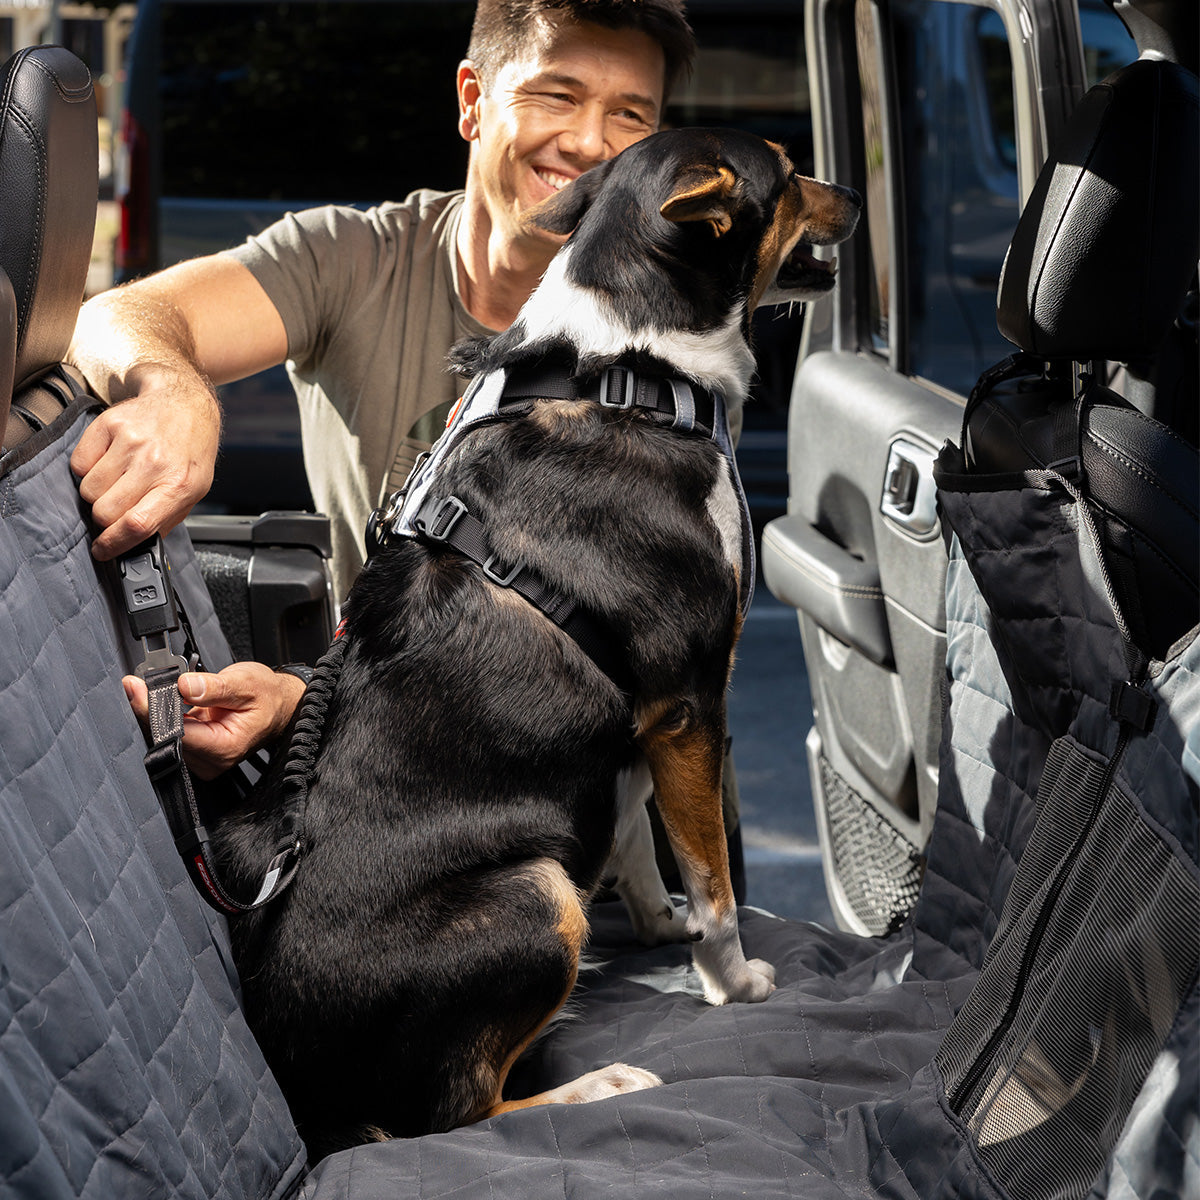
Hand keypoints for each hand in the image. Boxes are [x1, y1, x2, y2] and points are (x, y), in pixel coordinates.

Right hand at [71, 365, 220, 560]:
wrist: (186, 404)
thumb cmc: (190, 450)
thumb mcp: (195, 489)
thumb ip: (167, 518)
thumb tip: (136, 544)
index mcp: (179, 484)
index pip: (138, 523)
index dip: (114, 543)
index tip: (102, 550)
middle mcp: (154, 462)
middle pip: (105, 510)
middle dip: (106, 518)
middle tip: (117, 507)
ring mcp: (130, 441)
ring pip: (89, 490)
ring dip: (98, 494)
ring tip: (119, 480)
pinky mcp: (108, 424)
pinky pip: (79, 464)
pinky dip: (88, 470)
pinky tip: (110, 462)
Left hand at [123, 661, 306, 779]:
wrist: (279, 706)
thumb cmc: (268, 697)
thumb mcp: (246, 683)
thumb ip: (214, 687)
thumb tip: (184, 685)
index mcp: (225, 747)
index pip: (178, 733)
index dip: (154, 710)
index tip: (137, 687)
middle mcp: (211, 760)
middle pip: (165, 737)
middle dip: (152, 707)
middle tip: (144, 681)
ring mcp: (202, 758)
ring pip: (163, 736)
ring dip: (157, 710)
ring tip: (164, 687)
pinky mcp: (195, 752)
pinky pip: (170, 734)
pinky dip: (165, 714)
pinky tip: (171, 698)